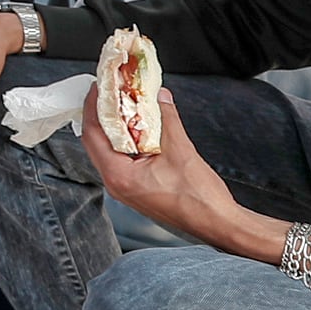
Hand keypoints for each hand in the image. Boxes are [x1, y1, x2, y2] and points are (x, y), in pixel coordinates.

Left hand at [73, 86, 246, 248]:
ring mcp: (125, 188)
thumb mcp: (181, 150)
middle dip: (101, 114)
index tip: (98, 87)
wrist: (217, 223)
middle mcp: (116, 184)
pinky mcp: (136, 189)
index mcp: (119, 176)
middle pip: (96, 142)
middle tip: (109, 92)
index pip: (92, 134)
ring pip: (108, 150)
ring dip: (113, 128)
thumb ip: (167, 119)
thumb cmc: (200, 199)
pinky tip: (137, 128)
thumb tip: (160, 97)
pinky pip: (122, 159)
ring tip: (122, 105)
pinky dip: (126, 141)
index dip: (93, 107)